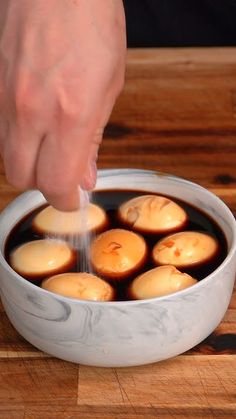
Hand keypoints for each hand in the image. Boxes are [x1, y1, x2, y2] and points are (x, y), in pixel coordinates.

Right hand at [0, 0, 125, 209]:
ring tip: (52, 145)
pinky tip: (36, 125)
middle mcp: (29, 112)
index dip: (66, 200)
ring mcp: (5, 101)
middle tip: (64, 170)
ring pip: (7, 158)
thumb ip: (92, 139)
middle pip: (22, 179)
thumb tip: (83, 177)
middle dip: (45, 183)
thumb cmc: (90, 22)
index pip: (56, 184)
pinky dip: (19, 140)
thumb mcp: (109, 86)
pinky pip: (2, 133)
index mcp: (69, 114)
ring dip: (31, 162)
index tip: (75, 198)